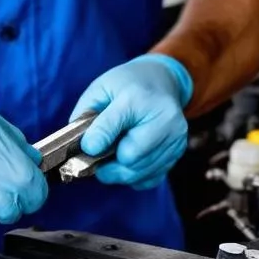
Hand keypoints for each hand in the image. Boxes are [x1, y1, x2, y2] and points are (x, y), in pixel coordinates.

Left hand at [70, 56, 192, 190]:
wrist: (162, 80)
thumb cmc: (127, 84)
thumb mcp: (101, 88)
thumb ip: (85, 114)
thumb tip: (79, 145)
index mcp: (137, 97)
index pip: (113, 126)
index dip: (94, 142)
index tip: (86, 149)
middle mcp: (163, 118)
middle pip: (129, 158)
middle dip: (107, 162)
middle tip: (96, 157)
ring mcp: (175, 136)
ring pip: (139, 172)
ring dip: (119, 171)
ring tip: (109, 159)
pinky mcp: (179, 151)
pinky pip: (151, 178)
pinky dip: (135, 175)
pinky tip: (128, 161)